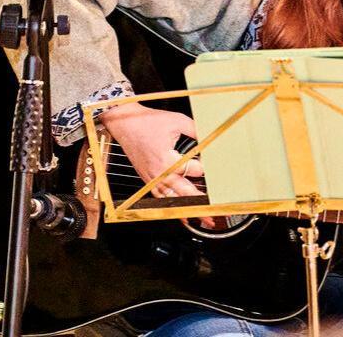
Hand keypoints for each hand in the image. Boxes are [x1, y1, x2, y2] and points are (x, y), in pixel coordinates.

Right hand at [101, 102, 221, 228]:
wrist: (124, 123)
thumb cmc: (147, 122)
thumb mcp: (178, 121)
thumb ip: (197, 131)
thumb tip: (213, 137)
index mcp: (167, 160)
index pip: (193, 171)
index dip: (206, 170)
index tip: (218, 171)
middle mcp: (159, 173)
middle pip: (183, 193)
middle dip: (200, 205)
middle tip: (213, 215)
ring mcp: (151, 178)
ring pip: (171, 199)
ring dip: (186, 210)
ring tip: (201, 220)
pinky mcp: (146, 179)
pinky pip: (160, 197)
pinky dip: (171, 206)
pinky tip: (180, 213)